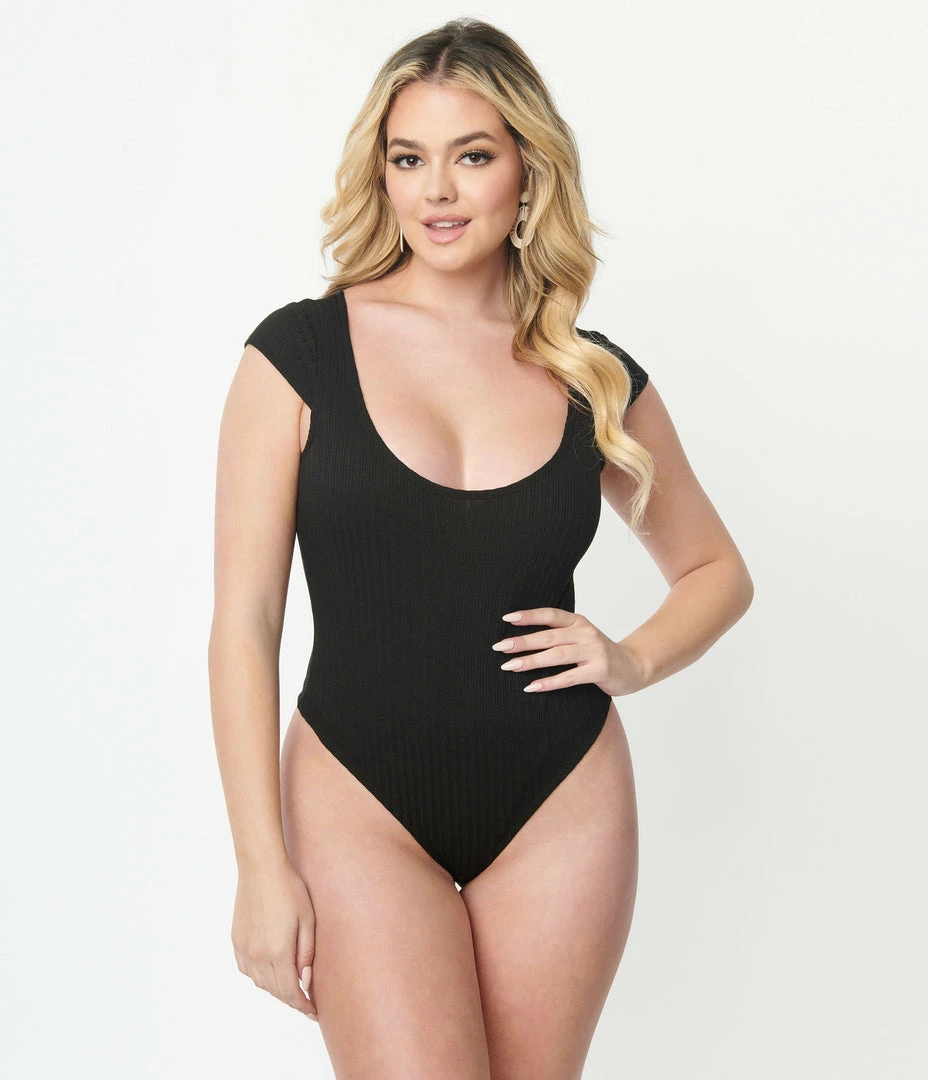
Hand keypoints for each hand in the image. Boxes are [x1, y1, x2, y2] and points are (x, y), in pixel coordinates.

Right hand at [232, 858, 318, 1020]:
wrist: (261, 868)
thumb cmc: (289, 889)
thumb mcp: (308, 920)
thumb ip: (306, 954)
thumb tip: (305, 981)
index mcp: (277, 952)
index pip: (290, 992)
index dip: (302, 1005)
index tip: (314, 1012)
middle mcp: (257, 955)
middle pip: (274, 990)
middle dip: (291, 999)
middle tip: (307, 1001)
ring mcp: (244, 948)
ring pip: (259, 982)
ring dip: (275, 988)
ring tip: (291, 986)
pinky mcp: (236, 940)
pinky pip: (247, 969)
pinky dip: (259, 976)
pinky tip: (269, 971)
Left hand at [491, 607, 646, 696]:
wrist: (634, 666)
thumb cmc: (599, 653)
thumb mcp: (581, 637)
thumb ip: (559, 636)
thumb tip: (520, 639)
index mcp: (578, 622)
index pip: (550, 615)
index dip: (529, 616)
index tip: (507, 619)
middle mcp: (586, 633)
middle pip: (549, 636)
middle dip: (523, 642)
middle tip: (500, 647)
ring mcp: (594, 651)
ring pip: (557, 656)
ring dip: (532, 661)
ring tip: (510, 666)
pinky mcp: (599, 670)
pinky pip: (569, 678)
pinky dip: (549, 683)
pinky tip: (532, 687)